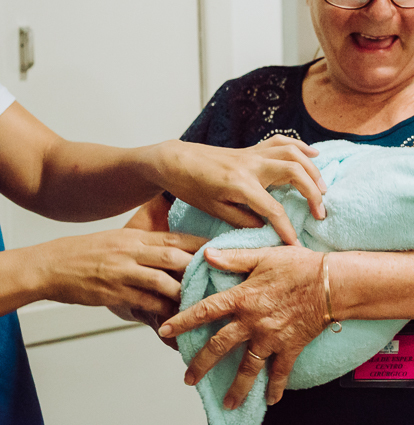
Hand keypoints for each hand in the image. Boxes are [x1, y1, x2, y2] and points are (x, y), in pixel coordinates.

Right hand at [37, 228, 206, 315]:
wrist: (51, 265)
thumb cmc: (87, 252)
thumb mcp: (120, 239)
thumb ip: (146, 244)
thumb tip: (175, 249)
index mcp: (136, 238)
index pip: (176, 237)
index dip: (201, 243)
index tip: (222, 248)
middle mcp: (132, 252)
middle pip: (174, 256)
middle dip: (198, 266)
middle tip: (220, 275)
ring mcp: (123, 272)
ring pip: (162, 280)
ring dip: (183, 290)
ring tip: (201, 299)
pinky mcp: (113, 292)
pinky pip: (143, 301)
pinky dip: (161, 308)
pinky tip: (175, 315)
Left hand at [155, 135, 327, 245]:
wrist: (176, 160)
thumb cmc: (192, 188)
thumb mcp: (214, 210)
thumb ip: (242, 219)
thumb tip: (266, 228)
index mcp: (240, 185)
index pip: (273, 209)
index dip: (287, 229)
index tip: (296, 245)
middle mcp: (252, 165)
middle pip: (295, 172)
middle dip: (313, 193)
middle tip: (321, 212)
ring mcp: (254, 153)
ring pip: (294, 153)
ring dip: (313, 170)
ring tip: (322, 188)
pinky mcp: (254, 148)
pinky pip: (282, 142)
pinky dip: (301, 147)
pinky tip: (314, 156)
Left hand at [158, 246, 329, 409]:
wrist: (333, 282)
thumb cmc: (302, 265)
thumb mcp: (264, 255)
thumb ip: (234, 258)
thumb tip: (207, 254)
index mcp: (243, 297)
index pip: (205, 311)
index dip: (182, 321)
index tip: (164, 332)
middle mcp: (252, 321)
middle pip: (219, 346)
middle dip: (201, 364)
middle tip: (189, 378)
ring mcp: (271, 337)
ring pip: (247, 367)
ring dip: (236, 387)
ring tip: (227, 402)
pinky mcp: (290, 346)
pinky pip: (280, 372)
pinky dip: (275, 387)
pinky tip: (270, 399)